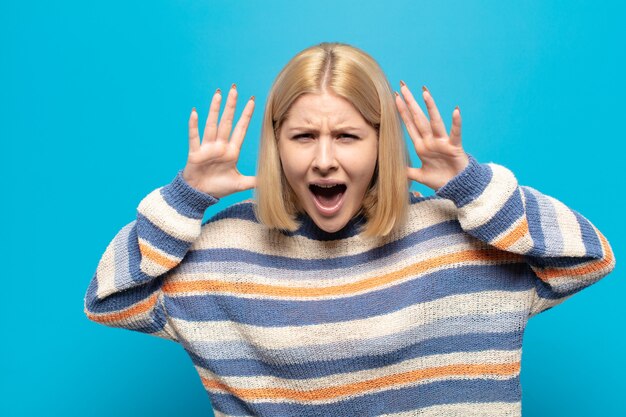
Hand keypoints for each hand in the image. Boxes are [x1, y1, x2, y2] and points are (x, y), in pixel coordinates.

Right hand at [183, 84, 256, 198]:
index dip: (246, 116)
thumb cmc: (219, 188)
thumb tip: (270, 180)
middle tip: (235, 89)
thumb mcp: (240, 184)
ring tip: (218, 95)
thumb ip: (254, 181)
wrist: (200, 195)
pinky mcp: (195, 153)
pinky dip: (194, 125)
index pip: (241, 129)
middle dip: (231, 106)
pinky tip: (195, 112)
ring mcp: (207, 148)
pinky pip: (194, 137)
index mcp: (232, 151)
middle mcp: (220, 146)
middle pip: (227, 122)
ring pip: (212, 125)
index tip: (252, 101)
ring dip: (215, 110)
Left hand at [394, 82, 468, 190]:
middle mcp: (430, 141)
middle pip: (418, 118)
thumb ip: (407, 172)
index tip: (394, 98)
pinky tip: (455, 111)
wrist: (457, 187)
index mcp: (421, 146)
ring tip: (424, 92)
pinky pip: (455, 133)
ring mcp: (442, 142)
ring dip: (430, 107)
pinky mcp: (454, 147)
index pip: (409, 125)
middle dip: (410, 103)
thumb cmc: (440, 180)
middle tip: (403, 86)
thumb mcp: (419, 176)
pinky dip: (456, 123)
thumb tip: (393, 169)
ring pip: (434, 122)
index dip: (402, 112)